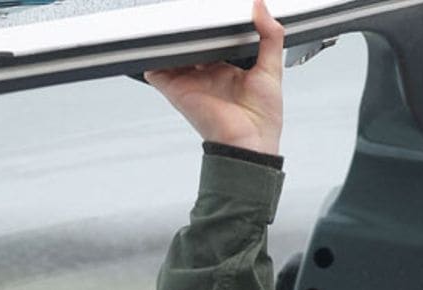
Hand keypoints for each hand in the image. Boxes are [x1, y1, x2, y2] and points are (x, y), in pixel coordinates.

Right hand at [144, 0, 285, 154]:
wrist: (249, 143)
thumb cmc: (262, 119)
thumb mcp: (272, 69)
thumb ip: (269, 36)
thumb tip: (263, 8)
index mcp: (228, 70)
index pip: (214, 43)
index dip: (211, 28)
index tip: (212, 14)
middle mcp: (207, 75)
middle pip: (191, 46)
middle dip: (188, 31)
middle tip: (190, 13)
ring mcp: (190, 82)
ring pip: (172, 54)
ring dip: (169, 40)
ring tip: (171, 22)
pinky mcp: (176, 89)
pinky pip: (156, 70)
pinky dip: (151, 57)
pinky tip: (154, 44)